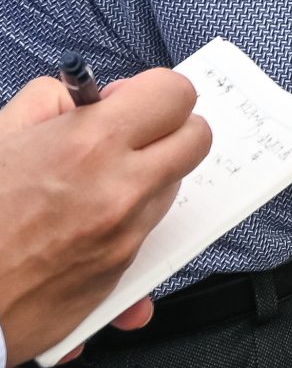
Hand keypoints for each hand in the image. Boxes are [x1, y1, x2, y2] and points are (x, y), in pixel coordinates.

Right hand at [0, 70, 211, 366]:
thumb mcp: (2, 137)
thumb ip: (51, 102)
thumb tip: (91, 98)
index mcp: (89, 146)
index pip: (175, 94)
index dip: (154, 92)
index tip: (128, 101)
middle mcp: (120, 191)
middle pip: (195, 140)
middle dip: (169, 130)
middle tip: (129, 137)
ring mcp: (124, 236)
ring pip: (172, 189)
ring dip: (147, 179)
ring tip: (92, 186)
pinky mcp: (119, 276)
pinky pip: (147, 239)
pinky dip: (126, 227)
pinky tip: (90, 228)